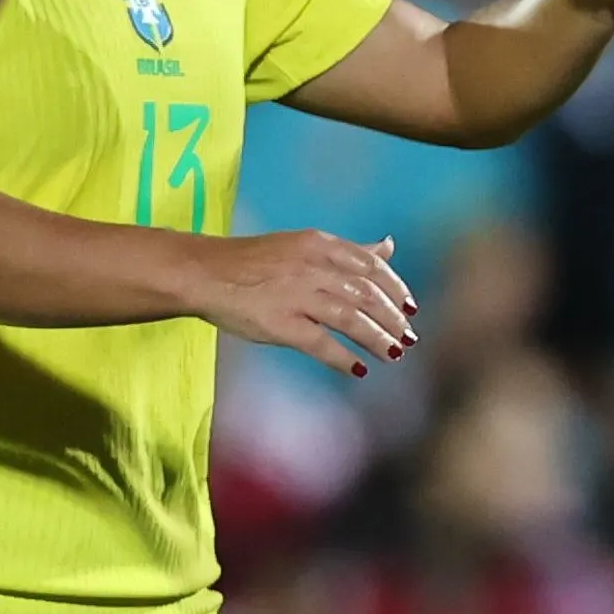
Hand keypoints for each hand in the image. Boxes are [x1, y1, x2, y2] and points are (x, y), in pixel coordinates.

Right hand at [197, 230, 418, 375]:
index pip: (371, 266)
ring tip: (393, 354)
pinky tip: (359, 369)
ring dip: (378, 339)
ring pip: (351, 319)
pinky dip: (344, 358)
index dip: (396, 289)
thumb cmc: (253, 261)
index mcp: (319, 245)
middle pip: (366, 295)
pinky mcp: (280, 324)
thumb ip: (348, 250)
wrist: (203, 272)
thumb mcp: (303, 244)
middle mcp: (312, 267)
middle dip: (392, 319)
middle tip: (408, 338)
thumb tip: (388, 246)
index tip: (410, 308)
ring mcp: (296, 296)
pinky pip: (321, 344)